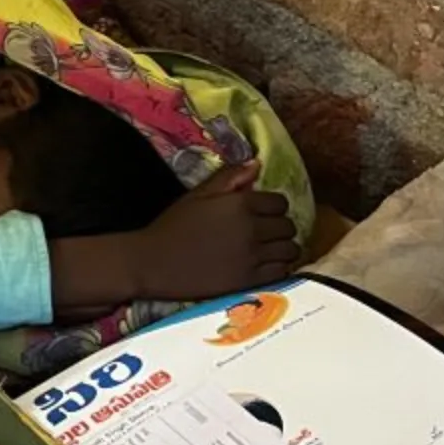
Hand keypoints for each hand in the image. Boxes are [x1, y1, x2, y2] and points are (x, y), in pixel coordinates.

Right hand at [130, 162, 300, 301]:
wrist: (153, 262)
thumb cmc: (172, 226)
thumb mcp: (197, 195)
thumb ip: (229, 177)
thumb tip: (257, 164)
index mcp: (240, 204)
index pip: (280, 202)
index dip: (273, 208)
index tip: (262, 214)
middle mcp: (252, 228)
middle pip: (288, 226)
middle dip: (280, 228)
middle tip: (265, 233)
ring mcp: (253, 256)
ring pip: (290, 249)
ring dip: (283, 248)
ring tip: (269, 250)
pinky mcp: (250, 280)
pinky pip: (282, 271)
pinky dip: (278, 268)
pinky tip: (265, 266)